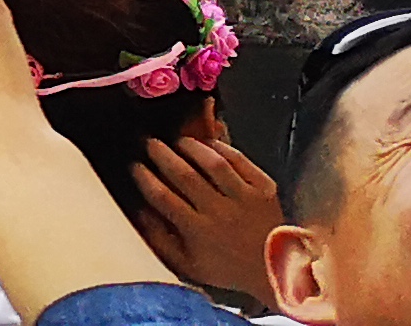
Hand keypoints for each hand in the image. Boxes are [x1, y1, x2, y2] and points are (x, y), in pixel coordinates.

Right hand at [134, 136, 282, 295]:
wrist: (275, 270)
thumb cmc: (227, 268)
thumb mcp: (187, 264)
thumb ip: (160, 240)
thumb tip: (139, 212)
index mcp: (197, 231)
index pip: (163, 197)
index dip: (145, 178)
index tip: (135, 166)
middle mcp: (219, 212)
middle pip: (184, 175)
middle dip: (162, 154)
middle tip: (149, 143)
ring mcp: (244, 199)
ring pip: (213, 164)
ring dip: (191, 147)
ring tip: (177, 140)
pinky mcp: (264, 190)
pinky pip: (241, 162)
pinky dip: (223, 149)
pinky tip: (209, 143)